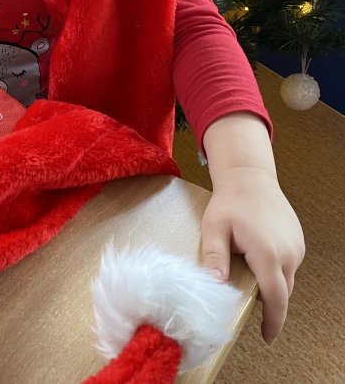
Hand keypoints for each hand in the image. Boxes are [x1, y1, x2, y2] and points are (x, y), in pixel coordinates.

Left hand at [202, 114, 304, 343]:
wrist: (249, 176)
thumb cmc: (230, 201)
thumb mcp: (214, 228)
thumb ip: (215, 257)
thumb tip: (215, 285)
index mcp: (268, 253)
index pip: (275, 298)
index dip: (273, 321)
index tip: (266, 337)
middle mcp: (289, 253)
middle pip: (281, 291)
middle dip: (268, 303)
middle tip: (246, 304)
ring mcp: (297, 247)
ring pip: (286, 278)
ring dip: (271, 284)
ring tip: (248, 277)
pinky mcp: (298, 241)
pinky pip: (289, 265)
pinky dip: (275, 270)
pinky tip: (257, 260)